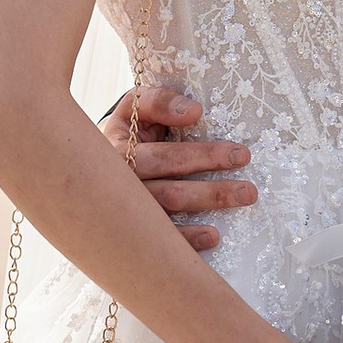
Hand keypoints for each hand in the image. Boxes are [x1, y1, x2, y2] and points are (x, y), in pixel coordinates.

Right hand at [107, 81, 257, 253]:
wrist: (91, 163)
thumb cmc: (126, 132)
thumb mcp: (135, 107)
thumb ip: (159, 102)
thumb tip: (194, 112)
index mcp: (119, 152)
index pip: (166, 157)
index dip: (203, 156)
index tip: (240, 155)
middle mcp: (120, 185)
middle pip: (171, 190)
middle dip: (213, 190)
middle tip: (250, 190)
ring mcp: (125, 211)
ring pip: (169, 213)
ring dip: (207, 208)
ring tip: (242, 200)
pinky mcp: (132, 228)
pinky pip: (160, 239)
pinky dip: (187, 240)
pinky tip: (213, 236)